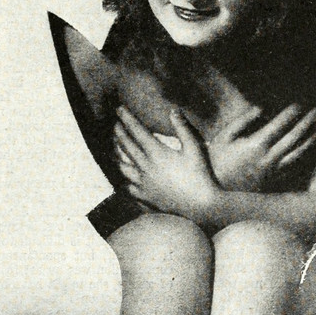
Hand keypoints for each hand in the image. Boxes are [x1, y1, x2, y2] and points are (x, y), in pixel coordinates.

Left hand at [114, 106, 218, 222]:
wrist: (201, 206)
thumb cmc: (200, 175)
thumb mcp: (194, 148)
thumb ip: (182, 128)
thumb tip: (173, 110)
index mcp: (156, 154)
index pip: (136, 131)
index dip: (126, 119)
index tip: (119, 109)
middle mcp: (145, 168)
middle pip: (126, 147)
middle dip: (118, 133)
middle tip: (115, 125)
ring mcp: (143, 184)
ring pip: (122, 167)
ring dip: (117, 155)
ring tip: (114, 149)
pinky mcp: (145, 198)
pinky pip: (128, 187)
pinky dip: (123, 180)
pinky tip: (124, 178)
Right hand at [205, 104, 315, 190]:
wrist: (216, 192)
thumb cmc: (218, 160)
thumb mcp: (225, 136)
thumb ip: (243, 120)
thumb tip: (261, 107)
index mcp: (256, 145)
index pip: (279, 125)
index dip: (291, 112)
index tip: (300, 102)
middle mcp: (268, 158)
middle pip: (295, 137)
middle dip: (309, 121)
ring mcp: (274, 171)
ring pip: (300, 152)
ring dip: (314, 137)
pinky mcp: (276, 180)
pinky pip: (297, 166)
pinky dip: (308, 154)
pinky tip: (315, 145)